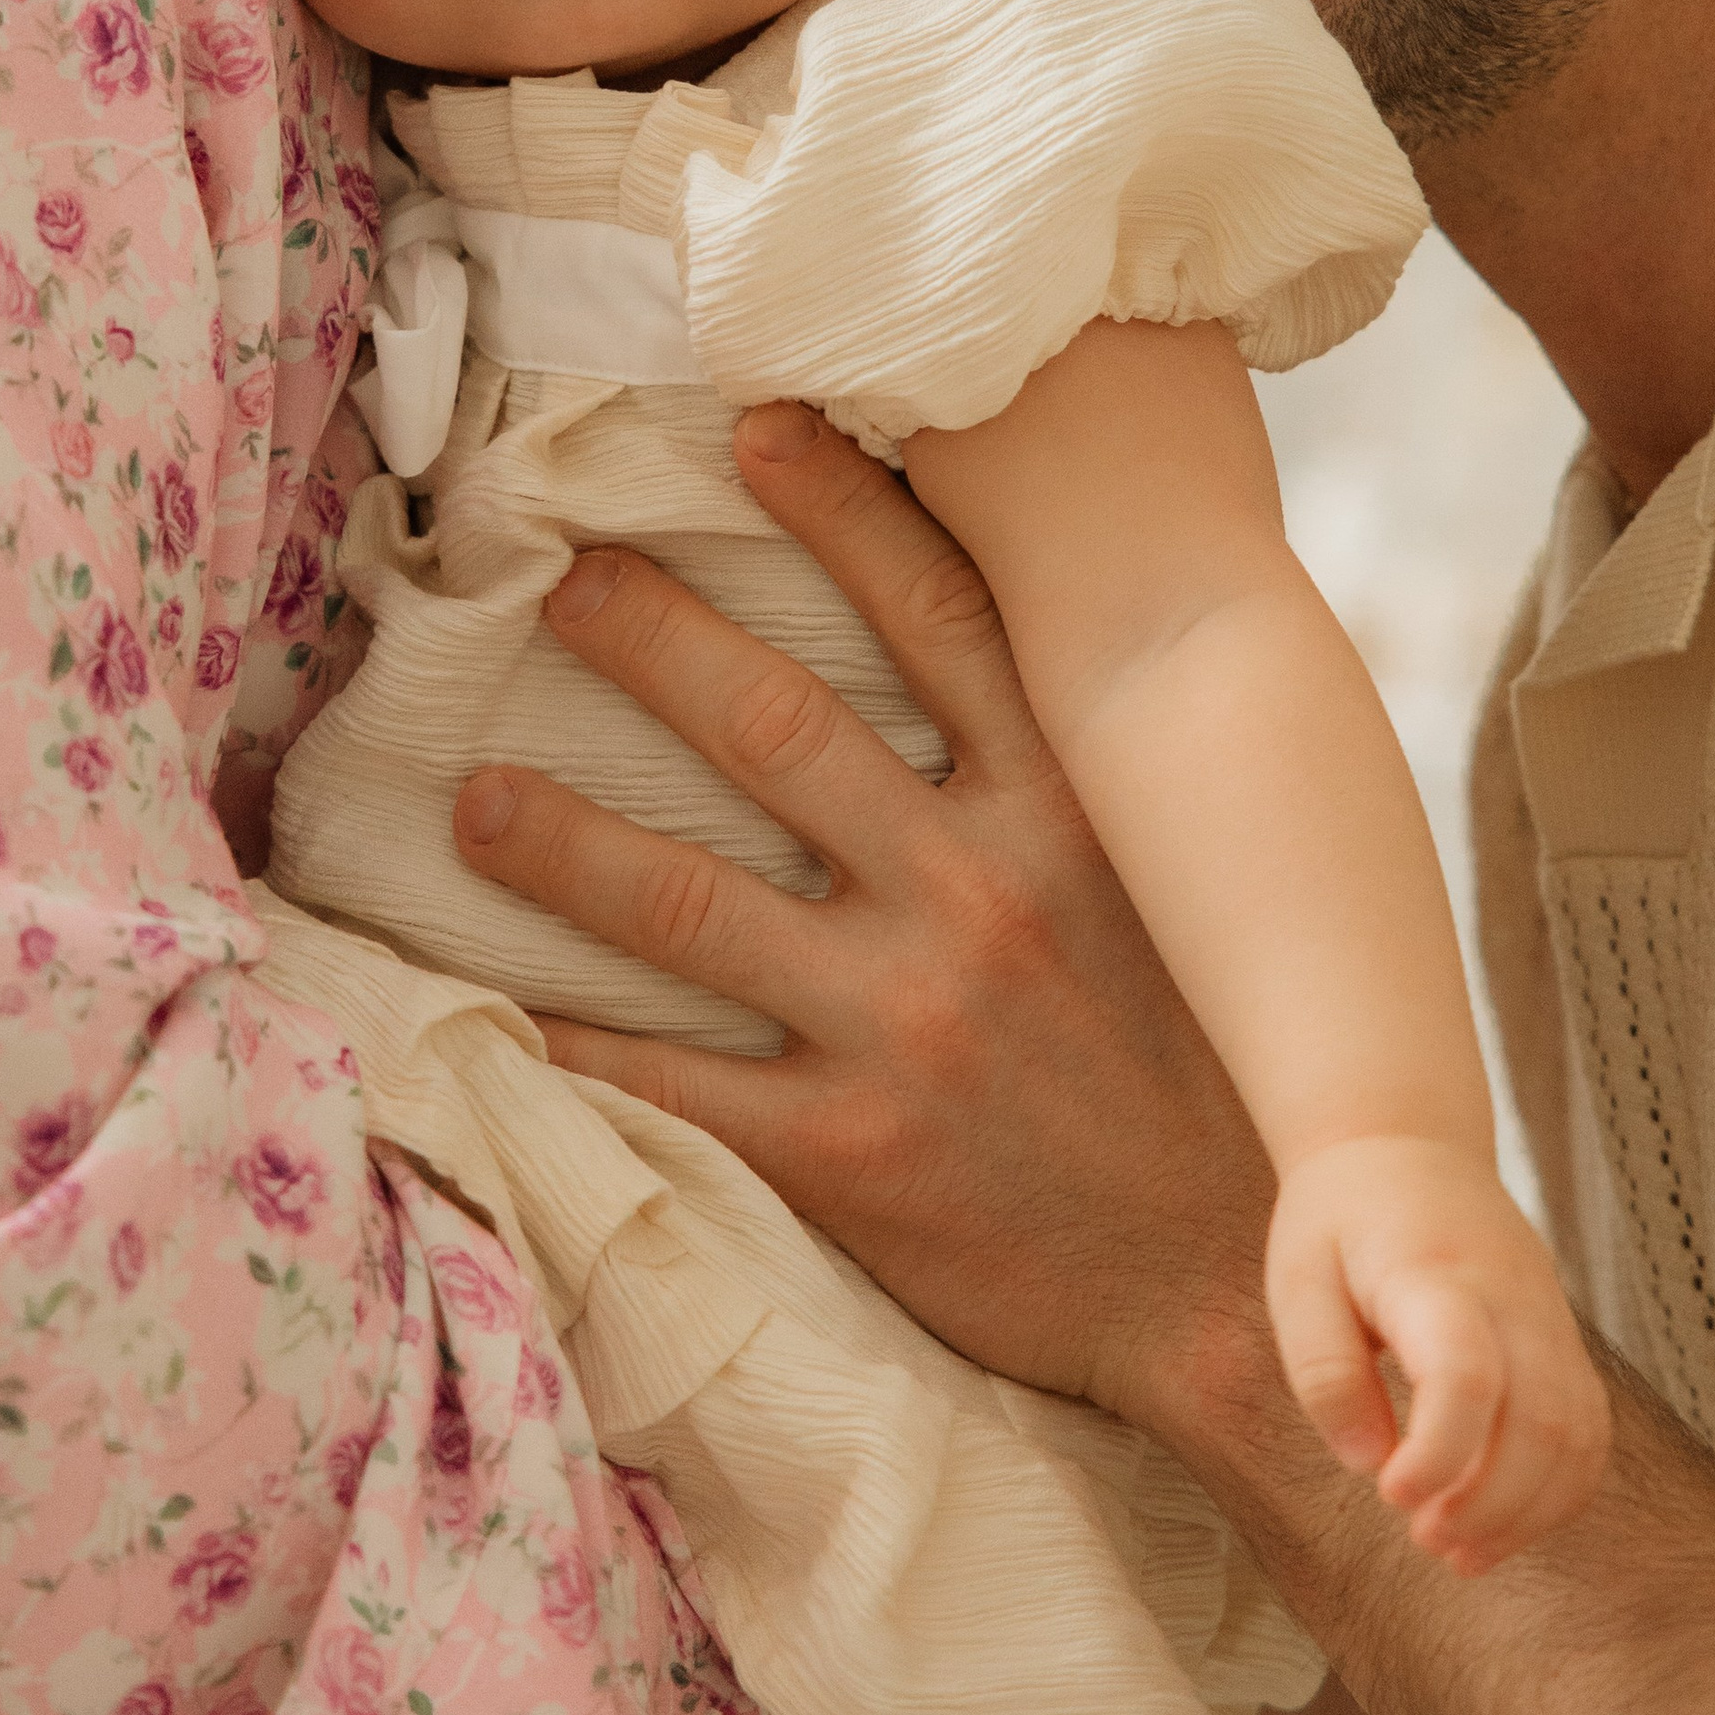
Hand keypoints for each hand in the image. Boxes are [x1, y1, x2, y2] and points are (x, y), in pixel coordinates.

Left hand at [449, 401, 1276, 1432]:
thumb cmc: (1214, 1069)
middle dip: (652, 640)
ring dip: (563, 838)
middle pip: (778, 728)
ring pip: (688, 903)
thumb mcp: (1192, 888)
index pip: (939, 617)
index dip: (840, 510)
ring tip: (472, 793)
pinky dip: (574, 1046)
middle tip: (557, 579)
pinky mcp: (851, 1157)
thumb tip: (1052, 630)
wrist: (1241, 1288)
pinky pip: (676, 1086)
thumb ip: (1103, 774)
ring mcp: (903, 1028)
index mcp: (1066, 812)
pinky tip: (490, 1014)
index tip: (749, 426)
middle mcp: (976, 895)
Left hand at [1264, 1135, 1610, 1575]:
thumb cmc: (1341, 1219)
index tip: (1392, 1494)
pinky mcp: (1563, 1342)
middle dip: (1490, 1504)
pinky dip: (1560, 1493)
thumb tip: (1368, 1465)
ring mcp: (1549, 1318)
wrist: (1407, 1144)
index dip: (1440, 1452)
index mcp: (1432, 1273)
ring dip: (1528, 1512)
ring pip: (1578, 1434)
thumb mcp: (1296, 1280)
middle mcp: (1508, 1296)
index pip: (1467, 1373)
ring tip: (1458, 1550)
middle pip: (1539, 1419)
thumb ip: (1325, 1374)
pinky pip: (1590, 1429)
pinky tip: (1499, 1522)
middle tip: (1426, 1540)